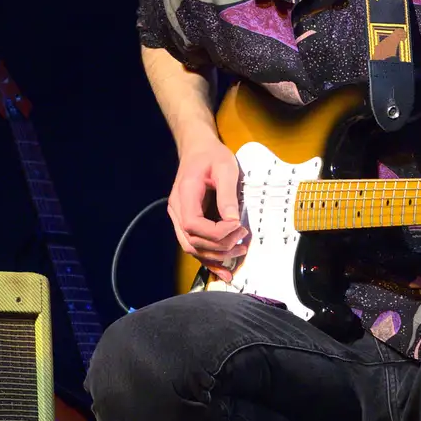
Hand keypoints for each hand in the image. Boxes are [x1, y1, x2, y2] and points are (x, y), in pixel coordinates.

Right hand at [167, 139, 247, 281]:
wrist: (197, 149)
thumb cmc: (211, 155)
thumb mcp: (225, 167)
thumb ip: (228, 194)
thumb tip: (233, 221)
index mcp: (184, 194)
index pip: (194, 224)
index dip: (216, 233)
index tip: (237, 227)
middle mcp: (177, 210)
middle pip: (192, 241)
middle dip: (219, 246)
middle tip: (243, 240)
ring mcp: (179, 218)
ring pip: (192, 248)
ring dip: (216, 256)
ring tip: (239, 252)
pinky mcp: (186, 223)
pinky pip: (194, 246)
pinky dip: (208, 260)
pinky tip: (223, 270)